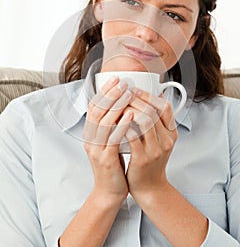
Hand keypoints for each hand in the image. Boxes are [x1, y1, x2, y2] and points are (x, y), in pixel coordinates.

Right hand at [83, 76, 132, 202]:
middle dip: (110, 94)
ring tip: (128, 93)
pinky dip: (121, 125)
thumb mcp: (110, 141)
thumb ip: (113, 125)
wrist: (110, 190)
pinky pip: (112, 139)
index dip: (103, 91)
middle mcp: (91, 139)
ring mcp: (96, 149)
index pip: (94, 107)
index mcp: (91, 133)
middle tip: (122, 82)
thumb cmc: (113, 164)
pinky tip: (130, 114)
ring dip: (116, 105)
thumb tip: (124, 104)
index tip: (114, 79)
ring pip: (104, 122)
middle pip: (97, 111)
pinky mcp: (105, 159)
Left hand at [125, 88, 177, 200]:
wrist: (149, 187)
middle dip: (136, 99)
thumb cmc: (150, 161)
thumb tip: (150, 98)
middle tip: (123, 94)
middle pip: (153, 110)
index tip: (134, 90)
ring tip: (118, 105)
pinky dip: (123, 125)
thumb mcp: (159, 140)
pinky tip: (115, 121)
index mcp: (171, 133)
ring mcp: (156, 149)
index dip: (149, 95)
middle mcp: (167, 139)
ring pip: (145, 120)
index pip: (165, 106)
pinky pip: (133, 136)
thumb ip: (156, 122)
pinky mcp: (143, 158)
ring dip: (130, 109)